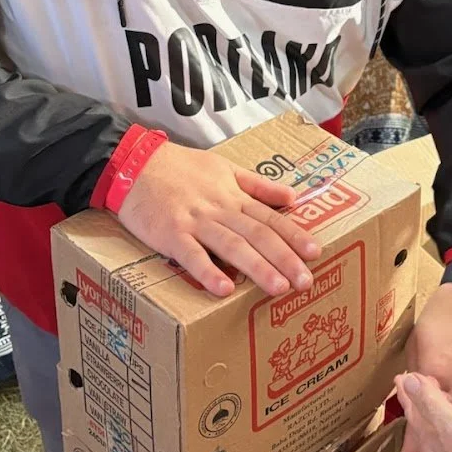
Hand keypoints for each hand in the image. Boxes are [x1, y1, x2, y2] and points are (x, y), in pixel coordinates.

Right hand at [116, 143, 319, 298]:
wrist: (136, 162)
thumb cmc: (180, 168)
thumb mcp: (224, 167)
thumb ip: (258, 184)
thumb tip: (292, 197)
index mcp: (233, 196)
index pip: (270, 218)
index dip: (294, 235)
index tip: (315, 252)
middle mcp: (219, 209)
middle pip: (257, 234)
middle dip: (284, 258)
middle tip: (305, 282)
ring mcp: (195, 222)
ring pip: (232, 245)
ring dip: (257, 267)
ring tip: (278, 288)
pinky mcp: (170, 234)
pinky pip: (191, 255)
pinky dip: (208, 271)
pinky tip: (224, 289)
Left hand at [395, 373, 451, 451]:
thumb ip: (431, 405)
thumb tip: (406, 381)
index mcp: (431, 442)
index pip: (414, 413)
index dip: (410, 393)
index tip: (405, 375)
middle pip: (423, 427)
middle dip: (420, 406)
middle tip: (419, 387)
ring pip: (438, 441)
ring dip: (437, 423)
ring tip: (439, 410)